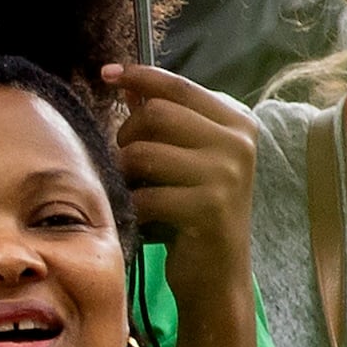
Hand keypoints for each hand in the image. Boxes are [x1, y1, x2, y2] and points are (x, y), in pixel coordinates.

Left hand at [101, 62, 258, 292]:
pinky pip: (144, 194)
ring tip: (138, 191)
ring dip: (126, 174)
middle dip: (127, 137)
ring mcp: (227, 174)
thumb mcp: (185, 157)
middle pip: (155, 115)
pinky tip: (145, 217)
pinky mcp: (209, 208)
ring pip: (143, 153)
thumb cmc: (192, 210)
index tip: (108, 73)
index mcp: (237, 122)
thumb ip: (163, 119)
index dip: (139, 76)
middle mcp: (238, 143)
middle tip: (129, 163)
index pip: (178, 87)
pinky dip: (133, 206)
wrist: (217, 273)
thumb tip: (123, 81)